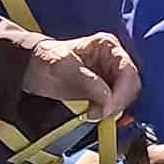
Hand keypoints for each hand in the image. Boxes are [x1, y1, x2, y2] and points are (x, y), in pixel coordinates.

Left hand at [23, 32, 140, 122]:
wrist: (32, 70)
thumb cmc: (45, 61)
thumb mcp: (63, 67)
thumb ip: (87, 81)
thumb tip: (108, 98)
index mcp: (107, 47)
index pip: (128, 71)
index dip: (122, 92)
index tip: (108, 109)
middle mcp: (114, 60)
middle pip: (132, 87)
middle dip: (118, 103)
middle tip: (100, 114)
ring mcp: (112, 76)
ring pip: (127, 98)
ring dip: (113, 111)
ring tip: (92, 114)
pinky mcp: (107, 91)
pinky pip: (118, 105)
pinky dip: (111, 114)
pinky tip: (98, 116)